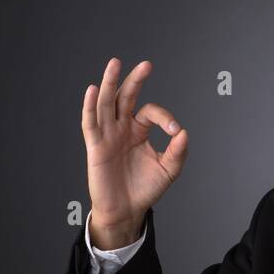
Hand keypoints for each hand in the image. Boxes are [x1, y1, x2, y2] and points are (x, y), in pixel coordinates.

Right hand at [80, 57, 188, 247]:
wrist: (127, 210)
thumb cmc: (145, 189)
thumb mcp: (168, 170)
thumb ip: (178, 152)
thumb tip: (184, 132)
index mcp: (139, 130)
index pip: (150, 112)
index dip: (165, 118)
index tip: (175, 132)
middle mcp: (122, 128)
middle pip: (125, 97)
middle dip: (135, 80)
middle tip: (146, 64)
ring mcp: (108, 135)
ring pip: (106, 103)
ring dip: (109, 82)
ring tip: (115, 63)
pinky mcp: (96, 146)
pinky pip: (90, 123)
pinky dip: (89, 105)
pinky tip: (92, 89)